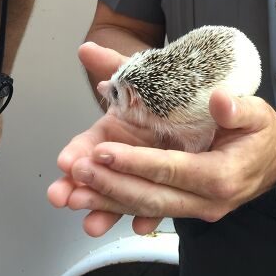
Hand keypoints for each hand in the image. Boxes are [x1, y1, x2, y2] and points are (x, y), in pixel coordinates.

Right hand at [48, 40, 162, 234]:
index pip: (91, 142)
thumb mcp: (153, 73)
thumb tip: (87, 49)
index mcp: (120, 126)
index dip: (78, 152)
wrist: (213, 102)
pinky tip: (140, 226)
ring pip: (124, 193)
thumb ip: (122, 64)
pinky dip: (148, 215)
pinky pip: (158, 202)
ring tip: (91, 223)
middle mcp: (128, 152)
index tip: (67, 161)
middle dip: (81, 187)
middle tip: (62, 196)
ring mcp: (146, 170)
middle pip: (100, 173)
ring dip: (106, 208)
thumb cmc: (179, 86)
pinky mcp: (170, 184)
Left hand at [54, 89, 275, 237]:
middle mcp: (205, 200)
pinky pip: (149, 209)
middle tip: (75, 173)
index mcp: (220, 174)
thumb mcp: (257, 112)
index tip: (102, 152)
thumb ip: (238, 107)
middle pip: (150, 196)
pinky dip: (119, 207)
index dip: (135, 163)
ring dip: (106, 202)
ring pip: (144, 208)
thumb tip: (219, 99)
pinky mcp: (186, 207)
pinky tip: (92, 206)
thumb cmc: (264, 132)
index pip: (170, 170)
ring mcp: (195, 209)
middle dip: (109, 186)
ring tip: (71, 193)